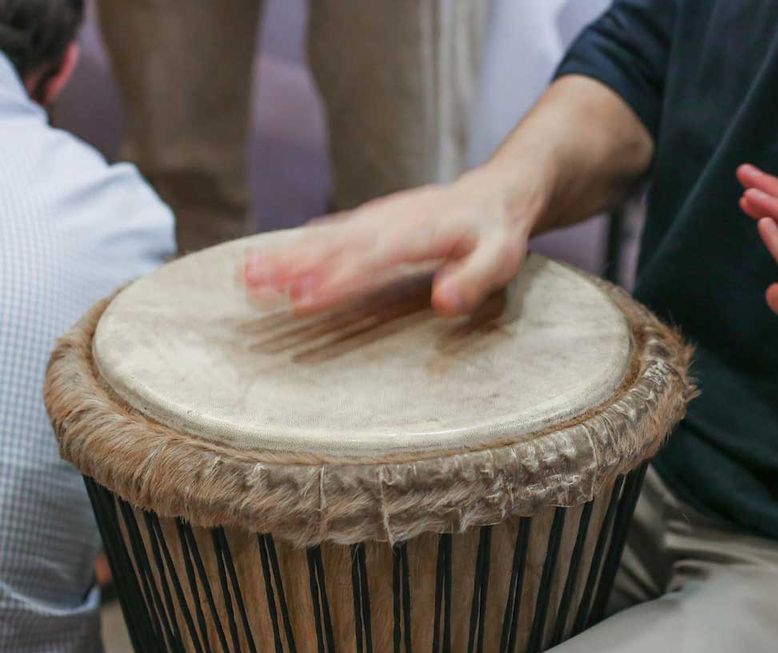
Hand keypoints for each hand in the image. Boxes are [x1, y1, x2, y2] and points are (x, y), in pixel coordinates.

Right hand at [242, 169, 538, 316]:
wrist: (495, 193)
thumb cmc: (498, 233)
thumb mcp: (501, 257)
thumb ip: (474, 279)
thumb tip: (443, 302)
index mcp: (421, 232)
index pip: (373, 257)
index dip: (339, 278)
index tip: (304, 299)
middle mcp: (390, 222)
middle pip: (336, 244)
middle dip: (294, 266)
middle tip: (253, 285)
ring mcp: (377, 220)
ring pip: (325, 238)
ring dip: (285, 256)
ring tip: (247, 277)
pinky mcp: (371, 222)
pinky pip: (329, 234)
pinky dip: (299, 247)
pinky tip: (270, 262)